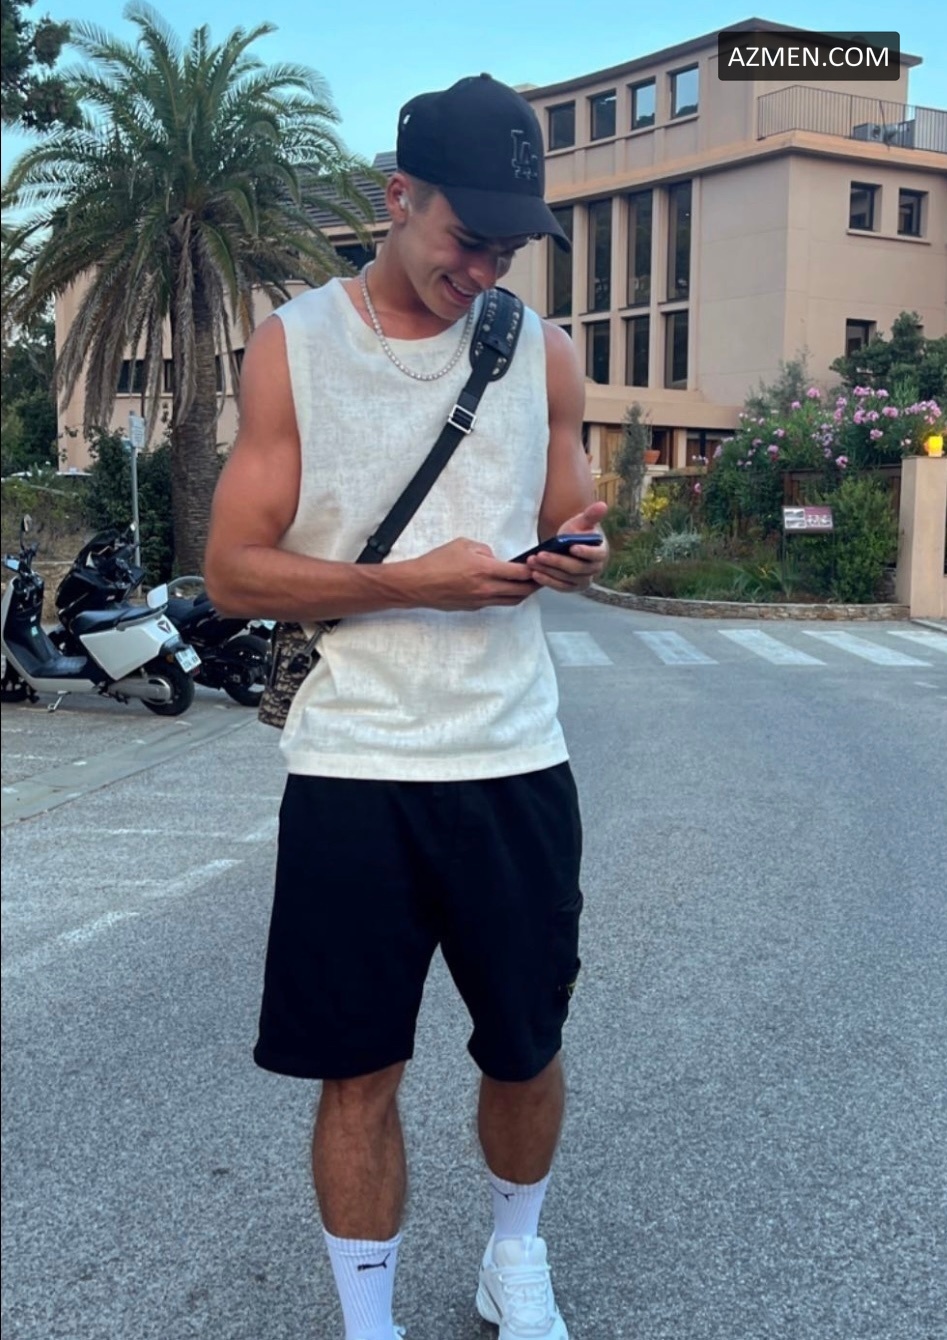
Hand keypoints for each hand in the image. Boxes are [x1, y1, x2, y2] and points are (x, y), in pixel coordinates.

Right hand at [400, 538, 538, 610]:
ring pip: (511, 601)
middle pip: (521, 591)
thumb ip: (485, 550)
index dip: (533, 569)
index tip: (539, 564)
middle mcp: (486, 589)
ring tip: (528, 585)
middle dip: (535, 584)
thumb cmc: (437, 562)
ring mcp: (481, 601)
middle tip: (541, 577)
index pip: (519, 573)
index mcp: (485, 570)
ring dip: (523, 593)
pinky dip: (506, 596)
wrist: (417, 584)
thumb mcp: (463, 544)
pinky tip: (506, 589)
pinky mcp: (474, 607)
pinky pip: (497, 603)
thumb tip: (495, 558)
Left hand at [524, 502, 609, 593]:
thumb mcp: (582, 522)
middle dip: (557, 561)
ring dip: (548, 571)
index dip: (585, 552)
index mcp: (601, 552)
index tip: (571, 547)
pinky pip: (560, 587)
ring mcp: (583, 581)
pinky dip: (547, 581)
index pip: (595, 554)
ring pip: (566, 578)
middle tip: (540, 555)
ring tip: (532, 561)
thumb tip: (603, 505)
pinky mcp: (572, 587)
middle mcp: (595, 569)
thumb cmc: (578, 532)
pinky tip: (535, 574)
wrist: (568, 545)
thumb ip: (591, 515)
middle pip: (576, 568)